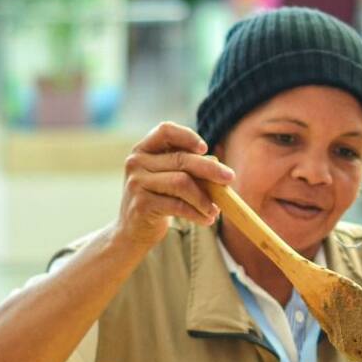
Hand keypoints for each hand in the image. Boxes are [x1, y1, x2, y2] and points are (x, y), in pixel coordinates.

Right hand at [115, 122, 234, 248]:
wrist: (132, 231)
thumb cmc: (156, 200)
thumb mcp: (168, 179)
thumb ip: (187, 168)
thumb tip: (216, 163)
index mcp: (143, 150)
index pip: (165, 130)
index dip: (187, 136)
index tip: (205, 148)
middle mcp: (136, 162)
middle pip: (181, 159)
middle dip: (210, 169)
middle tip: (230, 178)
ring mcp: (137, 183)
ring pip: (182, 182)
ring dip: (204, 197)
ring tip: (215, 209)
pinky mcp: (142, 205)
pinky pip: (178, 205)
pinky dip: (197, 213)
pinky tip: (207, 219)